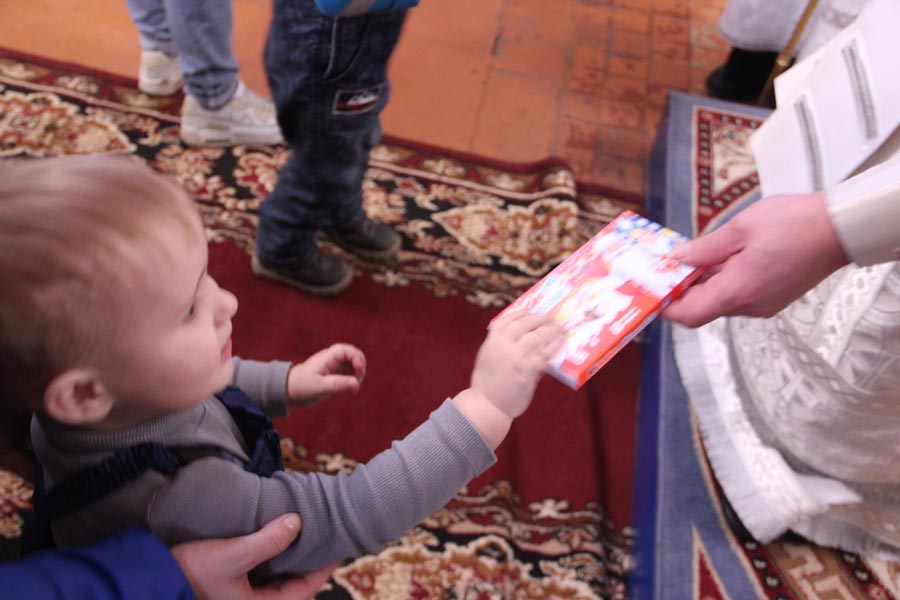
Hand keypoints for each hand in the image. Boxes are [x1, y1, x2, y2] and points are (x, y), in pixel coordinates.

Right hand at [170, 514, 337, 599]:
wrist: (150, 583)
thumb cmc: (190, 575)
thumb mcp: (231, 556)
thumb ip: (267, 541)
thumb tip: (298, 522)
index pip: (305, 589)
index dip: (324, 566)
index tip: (339, 544)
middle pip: (293, 586)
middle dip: (307, 562)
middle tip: (323, 535)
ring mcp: (242, 599)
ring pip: (277, 581)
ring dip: (289, 560)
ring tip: (302, 534)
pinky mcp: (230, 591)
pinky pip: (261, 577)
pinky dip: (272, 560)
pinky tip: (275, 540)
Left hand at [286, 344, 365, 406]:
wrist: (290, 391)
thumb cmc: (302, 387)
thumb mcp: (320, 387)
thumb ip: (338, 384)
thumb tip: (356, 383)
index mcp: (328, 357)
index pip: (348, 350)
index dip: (357, 358)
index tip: (359, 371)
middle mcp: (333, 359)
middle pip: (355, 356)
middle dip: (360, 367)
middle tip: (357, 382)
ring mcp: (336, 366)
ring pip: (355, 365)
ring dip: (358, 376)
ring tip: (352, 390)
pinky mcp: (336, 374)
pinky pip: (351, 374)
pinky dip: (353, 381)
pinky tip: (350, 392)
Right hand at [454, 311, 562, 448]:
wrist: (487, 405)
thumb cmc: (487, 382)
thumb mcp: (488, 356)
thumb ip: (501, 344)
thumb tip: (522, 335)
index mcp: (492, 340)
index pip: (509, 319)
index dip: (524, 313)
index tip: (534, 312)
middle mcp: (503, 345)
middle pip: (527, 324)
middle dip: (542, 319)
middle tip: (552, 319)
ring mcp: (516, 357)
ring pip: (538, 338)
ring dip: (551, 331)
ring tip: (560, 329)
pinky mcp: (527, 371)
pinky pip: (544, 355)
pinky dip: (553, 348)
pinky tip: (559, 345)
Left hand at [662, 192, 848, 327]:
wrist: (840, 228)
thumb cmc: (793, 223)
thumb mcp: (740, 228)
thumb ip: (705, 248)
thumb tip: (678, 259)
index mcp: (738, 291)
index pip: (690, 315)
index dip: (667, 307)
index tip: (653, 290)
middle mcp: (750, 305)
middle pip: (704, 307)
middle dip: (684, 288)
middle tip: (668, 265)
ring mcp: (765, 304)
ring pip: (722, 299)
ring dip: (706, 282)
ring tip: (695, 254)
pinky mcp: (775, 297)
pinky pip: (740, 294)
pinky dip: (726, 280)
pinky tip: (723, 256)